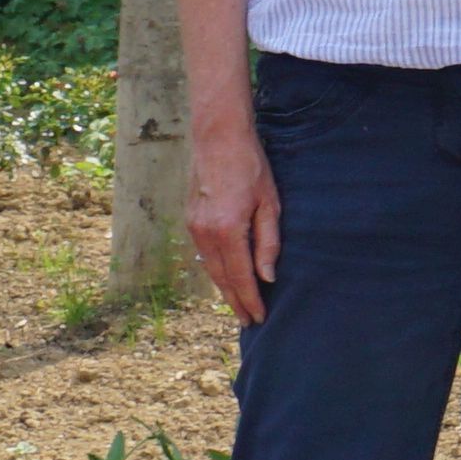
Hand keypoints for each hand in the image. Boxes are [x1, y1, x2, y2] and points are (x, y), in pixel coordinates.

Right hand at [187, 120, 280, 325]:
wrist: (218, 138)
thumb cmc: (251, 166)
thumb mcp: (270, 203)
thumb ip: (268, 243)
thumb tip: (267, 277)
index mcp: (228, 230)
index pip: (241, 276)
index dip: (250, 299)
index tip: (258, 318)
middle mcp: (206, 233)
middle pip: (222, 278)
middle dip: (236, 301)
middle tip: (248, 321)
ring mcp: (194, 227)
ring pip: (210, 268)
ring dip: (224, 289)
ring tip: (238, 305)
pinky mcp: (190, 220)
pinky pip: (204, 254)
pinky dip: (215, 270)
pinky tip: (225, 277)